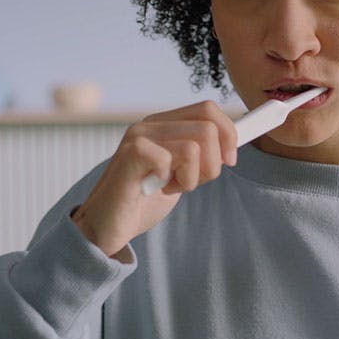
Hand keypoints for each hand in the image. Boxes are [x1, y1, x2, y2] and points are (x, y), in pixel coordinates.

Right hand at [72, 100, 236, 257]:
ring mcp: (138, 137)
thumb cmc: (144, 200)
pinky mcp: (130, 154)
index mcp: (164, 123)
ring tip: (171, 186)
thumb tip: (233, 140)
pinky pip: (172, 159)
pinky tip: (157, 189)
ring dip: (192, 177)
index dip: (228, 133)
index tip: (230, 160)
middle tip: (191, 182)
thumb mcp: (182, 171)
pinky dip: (174, 181)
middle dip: (212, 163)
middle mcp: (151, 123)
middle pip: (208, 128)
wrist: (105, 229)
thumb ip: (202, 153)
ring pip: (195, 146)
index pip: (208, 109)